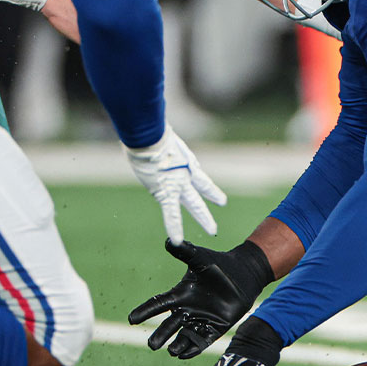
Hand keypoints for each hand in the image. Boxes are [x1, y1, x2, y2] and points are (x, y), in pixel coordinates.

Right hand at [125, 124, 225, 244]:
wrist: (148, 135)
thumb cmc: (147, 129)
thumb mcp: (155, 134)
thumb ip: (155, 134)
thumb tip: (144, 124)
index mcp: (183, 161)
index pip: (198, 174)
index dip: (207, 184)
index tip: (216, 193)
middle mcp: (184, 173)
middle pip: (201, 189)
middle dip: (210, 199)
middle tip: (222, 203)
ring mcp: (177, 184)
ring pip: (193, 204)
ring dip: (203, 217)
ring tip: (213, 231)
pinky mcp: (165, 191)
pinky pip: (171, 212)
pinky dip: (173, 226)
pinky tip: (177, 240)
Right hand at [129, 239, 272, 358]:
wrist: (242, 276)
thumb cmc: (218, 265)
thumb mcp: (200, 258)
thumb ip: (185, 252)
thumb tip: (168, 240)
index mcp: (180, 295)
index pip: (158, 303)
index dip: (145, 311)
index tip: (132, 318)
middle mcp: (186, 310)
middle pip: (169, 326)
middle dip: (160, 335)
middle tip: (152, 345)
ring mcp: (199, 320)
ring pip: (184, 337)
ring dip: (178, 344)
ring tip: (172, 351)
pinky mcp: (213, 329)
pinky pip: (201, 341)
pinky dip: (193, 348)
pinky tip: (185, 355)